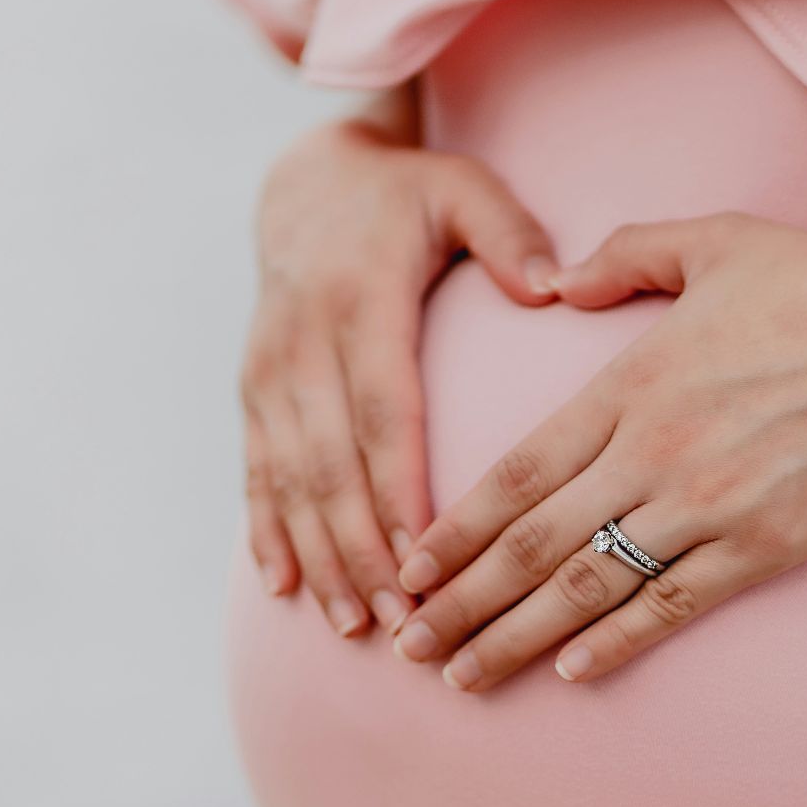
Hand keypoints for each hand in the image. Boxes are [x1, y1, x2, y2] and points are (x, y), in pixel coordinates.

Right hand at [242, 110, 560, 636]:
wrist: (306, 183)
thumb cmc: (407, 196)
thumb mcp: (463, 190)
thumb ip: (509, 235)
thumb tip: (553, 287)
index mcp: (361, 301)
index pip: (383, 411)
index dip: (398, 487)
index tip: (426, 553)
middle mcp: (303, 343)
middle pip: (331, 463)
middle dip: (362, 549)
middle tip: (403, 620)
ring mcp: (269, 372)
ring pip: (288, 479)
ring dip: (319, 555)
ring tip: (355, 623)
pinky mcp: (253, 391)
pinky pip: (255, 470)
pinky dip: (267, 531)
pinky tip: (283, 588)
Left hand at [389, 213, 806, 688]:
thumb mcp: (718, 242)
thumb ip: (627, 255)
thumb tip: (560, 278)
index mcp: (630, 386)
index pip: (518, 472)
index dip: (457, 527)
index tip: (409, 566)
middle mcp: (653, 455)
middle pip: (533, 543)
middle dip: (461, 601)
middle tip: (407, 644)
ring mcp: (706, 509)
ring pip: (588, 588)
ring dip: (516, 638)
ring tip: (463, 675)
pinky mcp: (760, 549)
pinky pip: (672, 606)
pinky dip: (617, 643)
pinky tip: (572, 673)